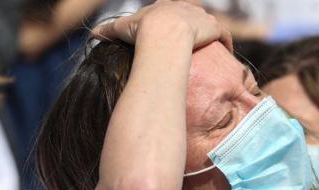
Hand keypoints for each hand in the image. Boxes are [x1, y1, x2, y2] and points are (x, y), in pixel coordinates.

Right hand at [92, 0, 232, 51]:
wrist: (162, 34)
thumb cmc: (141, 31)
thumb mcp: (122, 29)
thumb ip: (108, 31)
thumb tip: (92, 36)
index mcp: (165, 6)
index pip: (173, 12)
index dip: (175, 22)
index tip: (176, 34)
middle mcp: (185, 8)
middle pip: (192, 16)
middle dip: (194, 27)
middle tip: (195, 44)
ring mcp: (200, 16)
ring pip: (208, 24)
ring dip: (211, 35)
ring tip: (211, 50)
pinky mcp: (213, 27)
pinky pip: (223, 34)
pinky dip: (226, 42)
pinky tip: (226, 53)